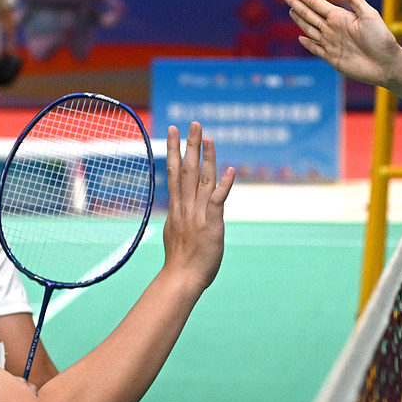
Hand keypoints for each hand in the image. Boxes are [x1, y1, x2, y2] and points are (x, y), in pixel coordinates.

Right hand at [160, 122, 235, 292]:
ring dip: (205, 157)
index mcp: (178, 208)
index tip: (173, 131)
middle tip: (192, 123)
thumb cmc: (181, 262)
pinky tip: (229, 170)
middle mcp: (186, 207)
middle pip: (187, 169)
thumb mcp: (176, 233)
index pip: (175, 172)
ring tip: (207, 136)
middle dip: (189, 144)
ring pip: (201, 179)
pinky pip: (217, 201)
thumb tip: (179, 212)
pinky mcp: (211, 225)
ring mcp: (198, 214)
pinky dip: (223, 185)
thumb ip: (181, 218)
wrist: (181, 279)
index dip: (175, 150)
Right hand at [283, 0, 401, 87]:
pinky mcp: (332, 58)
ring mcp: (332, 43)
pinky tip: (300, 37)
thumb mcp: (369, 14)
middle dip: (297, 3)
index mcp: (341, 16)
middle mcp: (334, 28)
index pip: (317, 3)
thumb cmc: (382, 38)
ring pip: (310, 28)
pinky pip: (316, 49)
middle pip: (310, 14)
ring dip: (299, 19)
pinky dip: (307, 43)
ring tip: (291, 9)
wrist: (387, 63)